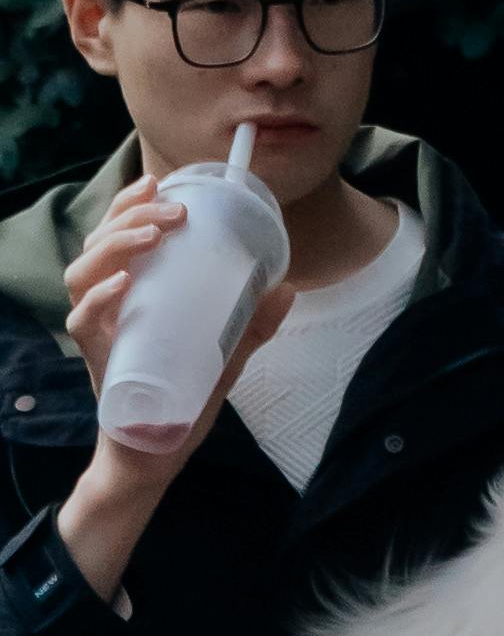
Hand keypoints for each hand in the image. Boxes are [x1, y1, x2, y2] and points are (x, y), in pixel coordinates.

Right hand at [58, 184, 277, 600]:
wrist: (157, 455)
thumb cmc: (184, 395)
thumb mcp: (226, 351)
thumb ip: (253, 323)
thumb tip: (289, 287)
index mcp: (133, 292)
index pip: (118, 233)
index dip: (130, 203)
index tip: (158, 181)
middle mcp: (109, 305)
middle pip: (98, 243)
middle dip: (130, 215)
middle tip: (174, 209)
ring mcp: (99, 332)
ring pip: (81, 273)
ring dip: (115, 245)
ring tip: (154, 234)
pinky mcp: (97, 360)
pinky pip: (82, 322)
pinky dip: (99, 299)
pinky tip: (123, 284)